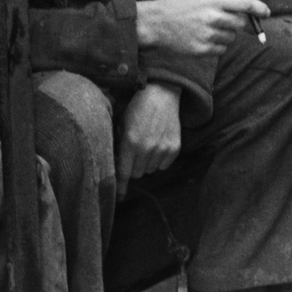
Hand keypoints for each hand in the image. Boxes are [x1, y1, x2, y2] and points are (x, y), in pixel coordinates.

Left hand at [117, 83, 181, 198]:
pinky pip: (163, 165)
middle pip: (137, 174)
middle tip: (135, 153)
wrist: (162, 94)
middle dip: (134, 167)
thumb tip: (117, 164)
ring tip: (148, 144)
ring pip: (150, 170)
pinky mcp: (174, 148)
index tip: (119, 197)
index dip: (121, 186)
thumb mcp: (122, 124)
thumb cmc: (138, 108)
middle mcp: (147, 149)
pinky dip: (159, 160)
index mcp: (130, 143)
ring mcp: (162, 149)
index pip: (124, 172)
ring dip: (147, 162)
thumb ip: (119, 145)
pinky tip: (158, 144)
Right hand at [136, 0, 270, 56]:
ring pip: (231, 38)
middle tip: (233, 23)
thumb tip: (243, 11)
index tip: (266, 12)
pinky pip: (222, 50)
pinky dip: (217, 46)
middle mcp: (214, 17)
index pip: (245, 3)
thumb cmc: (177, 6)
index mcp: (214, 0)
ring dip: (226, 35)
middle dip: (242, 24)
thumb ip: (221, 2)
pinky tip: (203, 39)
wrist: (154, 23)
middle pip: (241, 23)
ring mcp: (209, 35)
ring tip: (208, 29)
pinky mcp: (203, 50)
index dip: (259, 8)